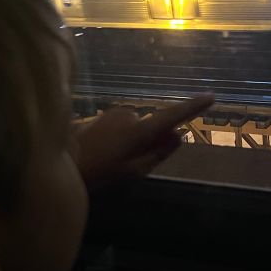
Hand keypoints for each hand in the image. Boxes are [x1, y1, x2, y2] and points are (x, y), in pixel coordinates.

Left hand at [73, 94, 213, 190]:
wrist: (60, 163)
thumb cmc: (99, 173)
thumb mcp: (133, 171)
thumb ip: (158, 153)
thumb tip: (178, 135)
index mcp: (139, 130)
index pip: (173, 116)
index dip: (193, 107)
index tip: (211, 96)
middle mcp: (129, 115)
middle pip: (153, 127)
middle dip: (152, 141)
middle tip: (133, 165)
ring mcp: (114, 113)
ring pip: (137, 127)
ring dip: (134, 141)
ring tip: (113, 162)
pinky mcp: (103, 115)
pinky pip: (123, 126)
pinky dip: (122, 138)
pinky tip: (104, 154)